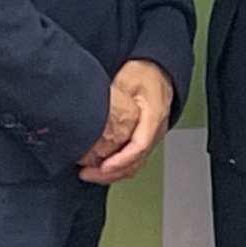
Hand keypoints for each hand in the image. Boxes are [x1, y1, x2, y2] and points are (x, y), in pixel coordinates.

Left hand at [83, 59, 172, 182]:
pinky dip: (116, 167)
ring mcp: (150, 138)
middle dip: (111, 173)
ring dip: (112, 174)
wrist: (158, 72)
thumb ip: (112, 97)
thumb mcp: (127, 79)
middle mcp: (154, 132)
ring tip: (89, 174)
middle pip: (136, 161)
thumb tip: (90, 110)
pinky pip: (132, 159)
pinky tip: (99, 167)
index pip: (139, 146)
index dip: (121, 160)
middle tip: (87, 174)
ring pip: (134, 164)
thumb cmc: (144, 74)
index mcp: (154, 117)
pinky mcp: (143, 140)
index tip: (103, 166)